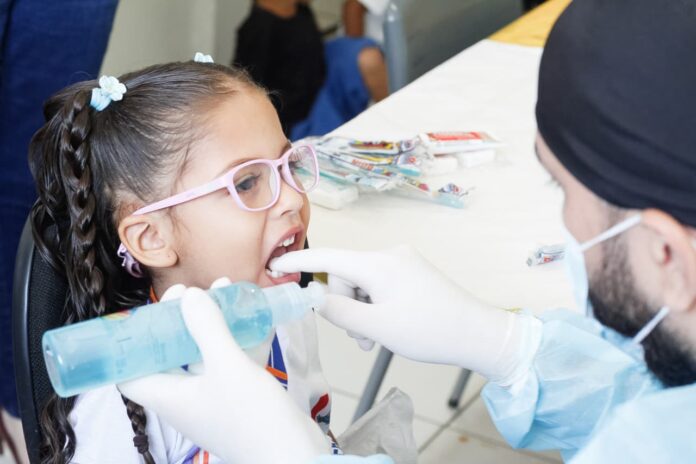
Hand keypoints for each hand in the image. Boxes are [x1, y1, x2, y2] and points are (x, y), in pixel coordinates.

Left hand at [118, 285, 329, 462]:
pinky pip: (231, 364)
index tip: (147, 314)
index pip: (129, 374)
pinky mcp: (239, 400)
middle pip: (170, 356)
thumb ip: (207, 329)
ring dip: (212, 326)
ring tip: (223, 291)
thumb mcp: (229, 367)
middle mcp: (186, 400)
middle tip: (192, 292)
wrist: (296, 458)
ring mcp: (213, 400)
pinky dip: (238, 340)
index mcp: (169, 398)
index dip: (131, 344)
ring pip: (204, 356)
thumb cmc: (253, 417)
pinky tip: (254, 315)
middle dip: (179, 322)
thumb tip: (188, 295)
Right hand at [271, 246, 540, 382]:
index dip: (299, 263)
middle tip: (363, 338)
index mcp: (379, 263)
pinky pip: (380, 285)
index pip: (328, 258)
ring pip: (362, 284)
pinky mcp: (412, 272)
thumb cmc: (429, 331)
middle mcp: (390, 255)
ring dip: (362, 311)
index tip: (274, 266)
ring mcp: (403, 262)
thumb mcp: (377, 327)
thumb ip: (339, 312)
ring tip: (379, 337)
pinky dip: (376, 306)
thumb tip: (313, 298)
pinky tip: (389, 327)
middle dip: (346, 307)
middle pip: (346, 276)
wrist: (477, 333)